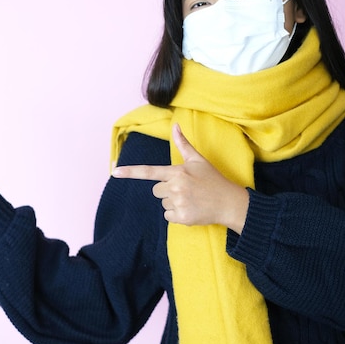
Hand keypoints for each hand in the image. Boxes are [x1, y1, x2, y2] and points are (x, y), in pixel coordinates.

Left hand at [112, 124, 248, 232]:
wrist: (229, 202)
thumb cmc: (213, 179)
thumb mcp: (198, 160)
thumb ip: (183, 145)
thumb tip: (175, 125)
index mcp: (177, 172)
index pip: (149, 172)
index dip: (131, 172)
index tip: (115, 172)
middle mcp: (176, 187)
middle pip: (156, 190)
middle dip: (167, 190)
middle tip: (186, 189)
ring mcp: (179, 203)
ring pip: (163, 203)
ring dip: (173, 202)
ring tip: (191, 199)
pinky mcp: (182, 217)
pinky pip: (168, 216)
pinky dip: (177, 215)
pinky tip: (191, 209)